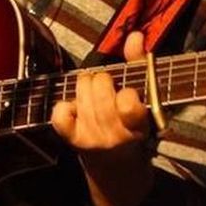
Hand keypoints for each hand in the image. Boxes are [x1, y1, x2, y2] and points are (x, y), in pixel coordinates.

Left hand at [51, 31, 154, 205]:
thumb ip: (139, 63)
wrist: (118, 170)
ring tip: (94, 95)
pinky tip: (75, 107)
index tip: (128, 96)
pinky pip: (60, 113)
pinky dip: (65, 105)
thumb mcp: (145, 99)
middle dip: (103, 80)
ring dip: (86, 87)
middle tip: (108, 89)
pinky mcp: (72, 140)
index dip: (127, 92)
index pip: (129, 102)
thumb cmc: (133, 127)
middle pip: (99, 88)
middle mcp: (114, 135)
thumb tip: (134, 34)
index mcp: (137, 125)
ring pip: (80, 92)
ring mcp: (91, 138)